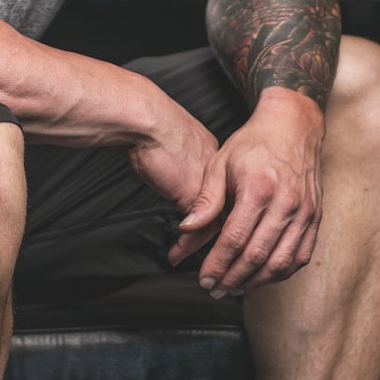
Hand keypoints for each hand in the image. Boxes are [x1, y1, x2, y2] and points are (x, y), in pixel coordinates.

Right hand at [127, 101, 221, 260]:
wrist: (150, 120)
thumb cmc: (154, 128)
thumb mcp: (173, 148)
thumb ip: (180, 166)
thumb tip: (171, 178)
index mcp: (217, 157)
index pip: (227, 194)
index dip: (220, 213)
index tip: (212, 230)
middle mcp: (220, 174)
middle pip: (229, 212)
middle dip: (219, 238)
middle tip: (211, 257)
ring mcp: (211, 186)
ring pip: (218, 224)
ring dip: (203, 247)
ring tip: (187, 259)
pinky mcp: (196, 197)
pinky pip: (198, 229)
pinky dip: (187, 244)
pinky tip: (176, 252)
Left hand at [178, 88, 324, 295]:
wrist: (292, 127)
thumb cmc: (253, 144)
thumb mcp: (220, 163)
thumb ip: (206, 199)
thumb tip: (186, 229)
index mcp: (259, 188)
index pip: (234, 239)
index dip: (217, 264)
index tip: (203, 278)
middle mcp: (285, 203)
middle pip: (257, 256)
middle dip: (232, 278)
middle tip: (215, 289)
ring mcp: (304, 212)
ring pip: (280, 263)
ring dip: (255, 282)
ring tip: (234, 288)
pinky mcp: (315, 217)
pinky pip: (300, 256)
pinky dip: (280, 273)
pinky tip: (262, 277)